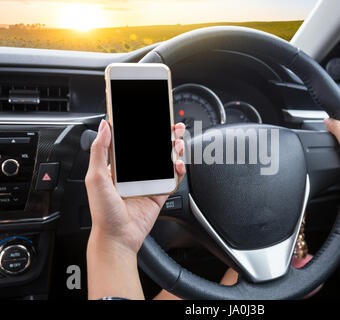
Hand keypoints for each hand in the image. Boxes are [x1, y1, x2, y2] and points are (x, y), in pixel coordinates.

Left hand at [86, 119, 185, 255]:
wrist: (118, 237)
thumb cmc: (103, 212)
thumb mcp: (95, 177)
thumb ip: (99, 150)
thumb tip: (104, 126)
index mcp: (118, 166)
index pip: (132, 141)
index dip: (142, 129)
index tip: (150, 119)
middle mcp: (134, 173)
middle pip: (152, 148)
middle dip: (164, 135)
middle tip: (171, 127)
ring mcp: (148, 182)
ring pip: (165, 160)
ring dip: (173, 149)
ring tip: (177, 143)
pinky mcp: (159, 193)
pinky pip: (172, 178)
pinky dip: (178, 169)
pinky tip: (177, 164)